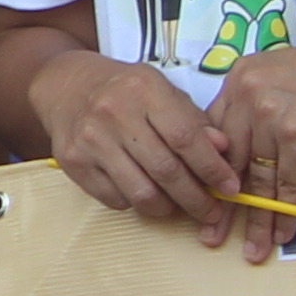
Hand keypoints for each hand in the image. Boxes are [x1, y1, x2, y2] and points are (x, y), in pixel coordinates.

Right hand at [32, 52, 246, 248]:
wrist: (65, 84)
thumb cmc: (125, 91)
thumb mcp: (164, 92)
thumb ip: (195, 121)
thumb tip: (224, 151)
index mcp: (143, 89)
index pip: (186, 138)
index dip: (213, 169)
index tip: (231, 188)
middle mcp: (113, 112)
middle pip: (166, 171)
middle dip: (197, 199)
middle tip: (212, 211)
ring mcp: (89, 139)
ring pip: (141, 193)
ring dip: (169, 207)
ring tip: (179, 205)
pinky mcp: (73, 161)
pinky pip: (116, 199)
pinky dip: (137, 203)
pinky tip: (144, 191)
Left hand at [206, 33, 295, 255]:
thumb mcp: (278, 78)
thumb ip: (254, 105)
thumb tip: (240, 149)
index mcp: (237, 81)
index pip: (213, 134)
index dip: (208, 171)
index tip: (202, 197)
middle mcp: (247, 97)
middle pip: (228, 161)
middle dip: (221, 204)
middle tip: (211, 235)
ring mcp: (272, 117)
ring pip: (259, 179)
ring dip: (257, 219)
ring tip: (251, 248)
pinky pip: (288, 184)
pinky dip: (286, 212)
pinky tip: (281, 233)